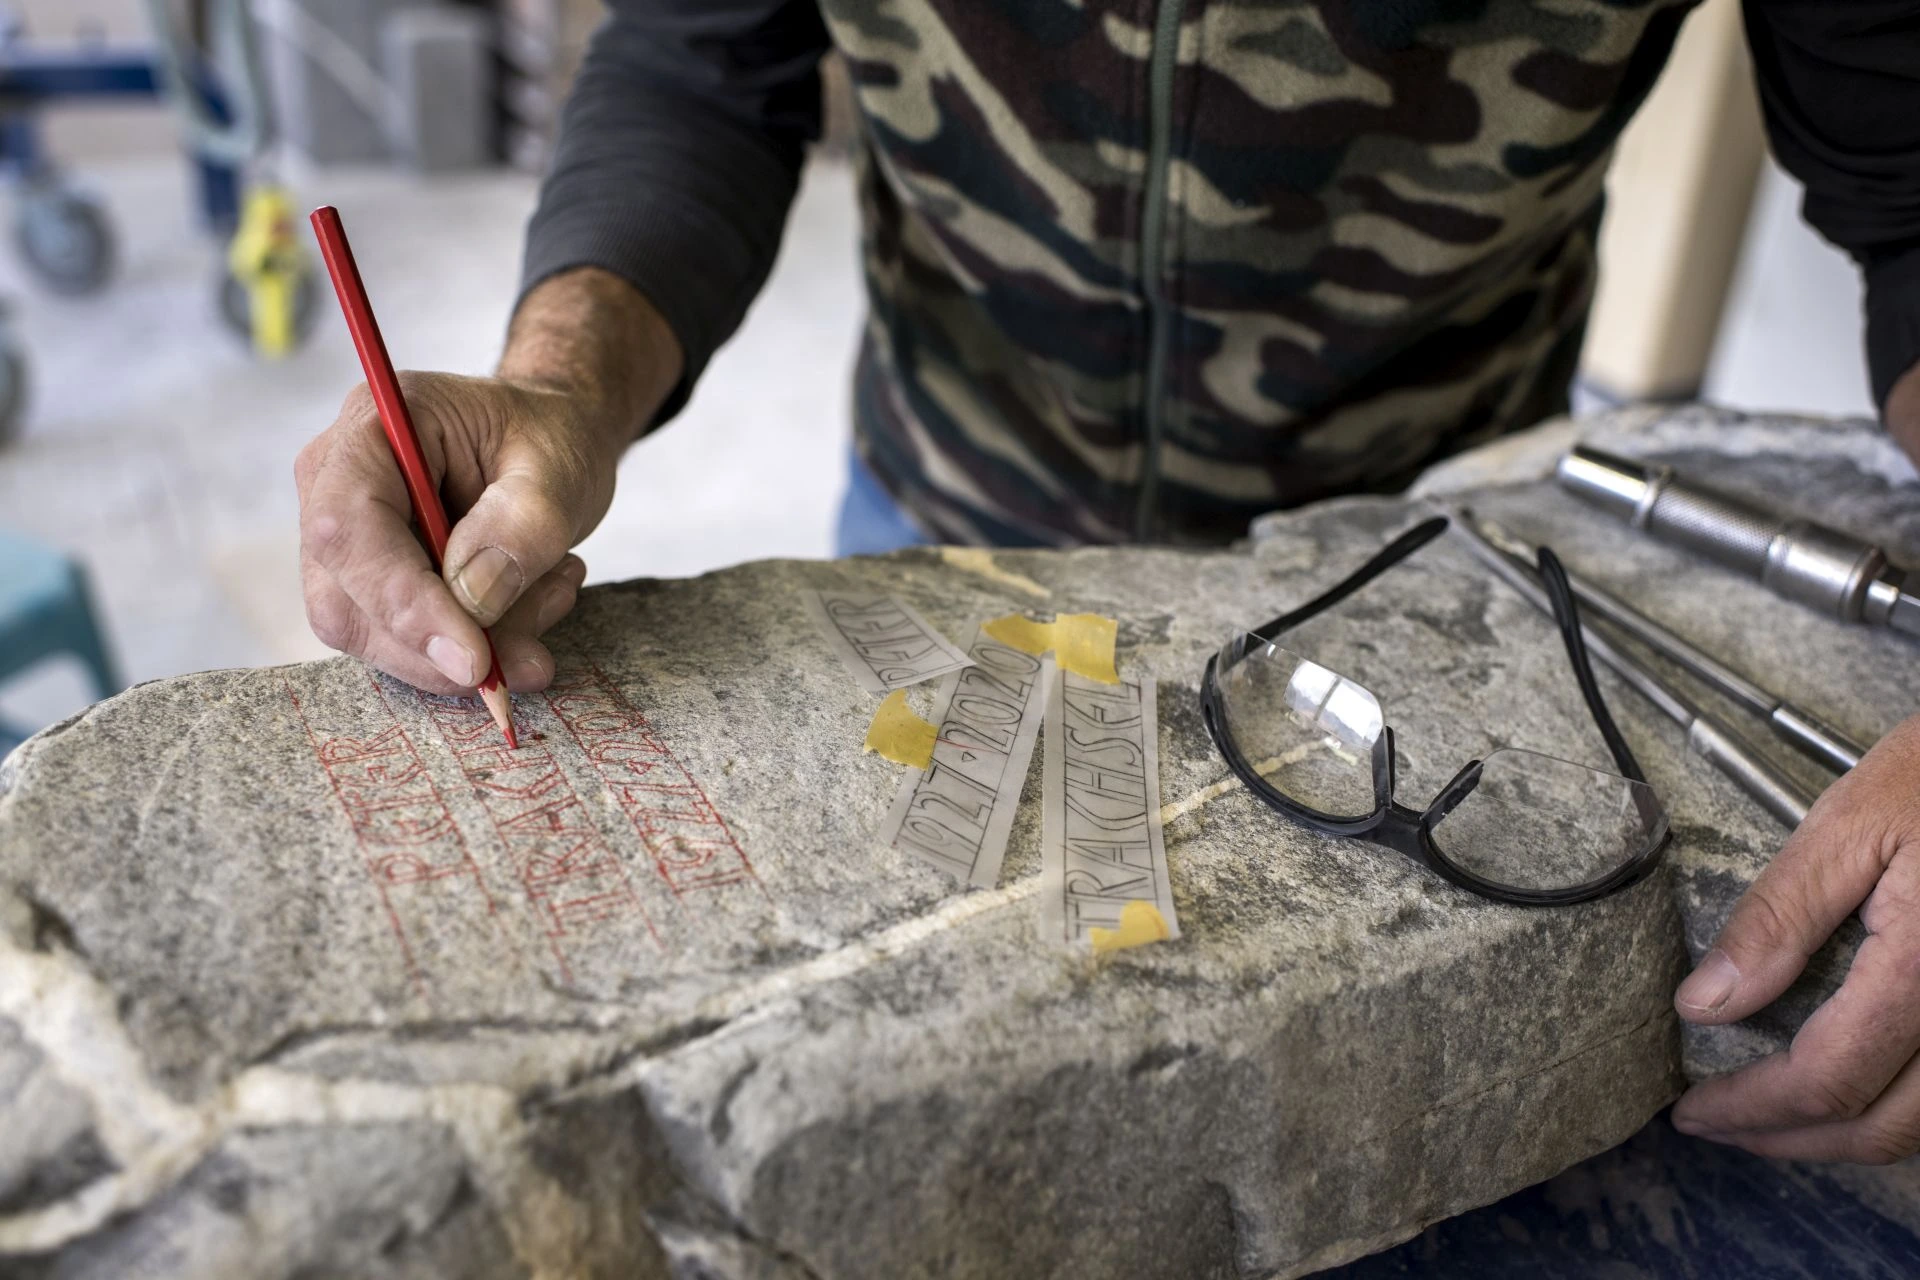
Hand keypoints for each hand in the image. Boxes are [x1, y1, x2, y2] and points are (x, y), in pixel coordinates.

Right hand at [296, 370, 611, 693]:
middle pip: (345, 600)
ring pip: (371, 635)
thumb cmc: (548, 436)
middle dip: (441, 647)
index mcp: (374, 427)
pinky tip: (532, 607)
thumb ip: (521, 526)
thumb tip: (472, 600)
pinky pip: (401, 644)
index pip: (346, 529)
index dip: (403, 604)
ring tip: (552, 596)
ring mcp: (344, 537)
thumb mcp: (559, 468)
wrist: (549, 439)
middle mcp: (335, 481)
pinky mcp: (367, 582)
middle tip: (534, 652)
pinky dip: (473, 647)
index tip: (474, 660)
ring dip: (470, 647)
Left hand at [1671, 711, 1919, 1162]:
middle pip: (1883, 1129)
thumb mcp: (1851, 826)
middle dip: (1788, 1139)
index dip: (1754, 1108)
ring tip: (1767, 1114)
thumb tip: (1705, 1004)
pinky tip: (1844, 1085)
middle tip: (1716, 1124)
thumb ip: (1780, 917)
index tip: (1692, 1109)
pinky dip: (1893, 1106)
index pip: (1830, 1078)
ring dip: (1843, 1134)